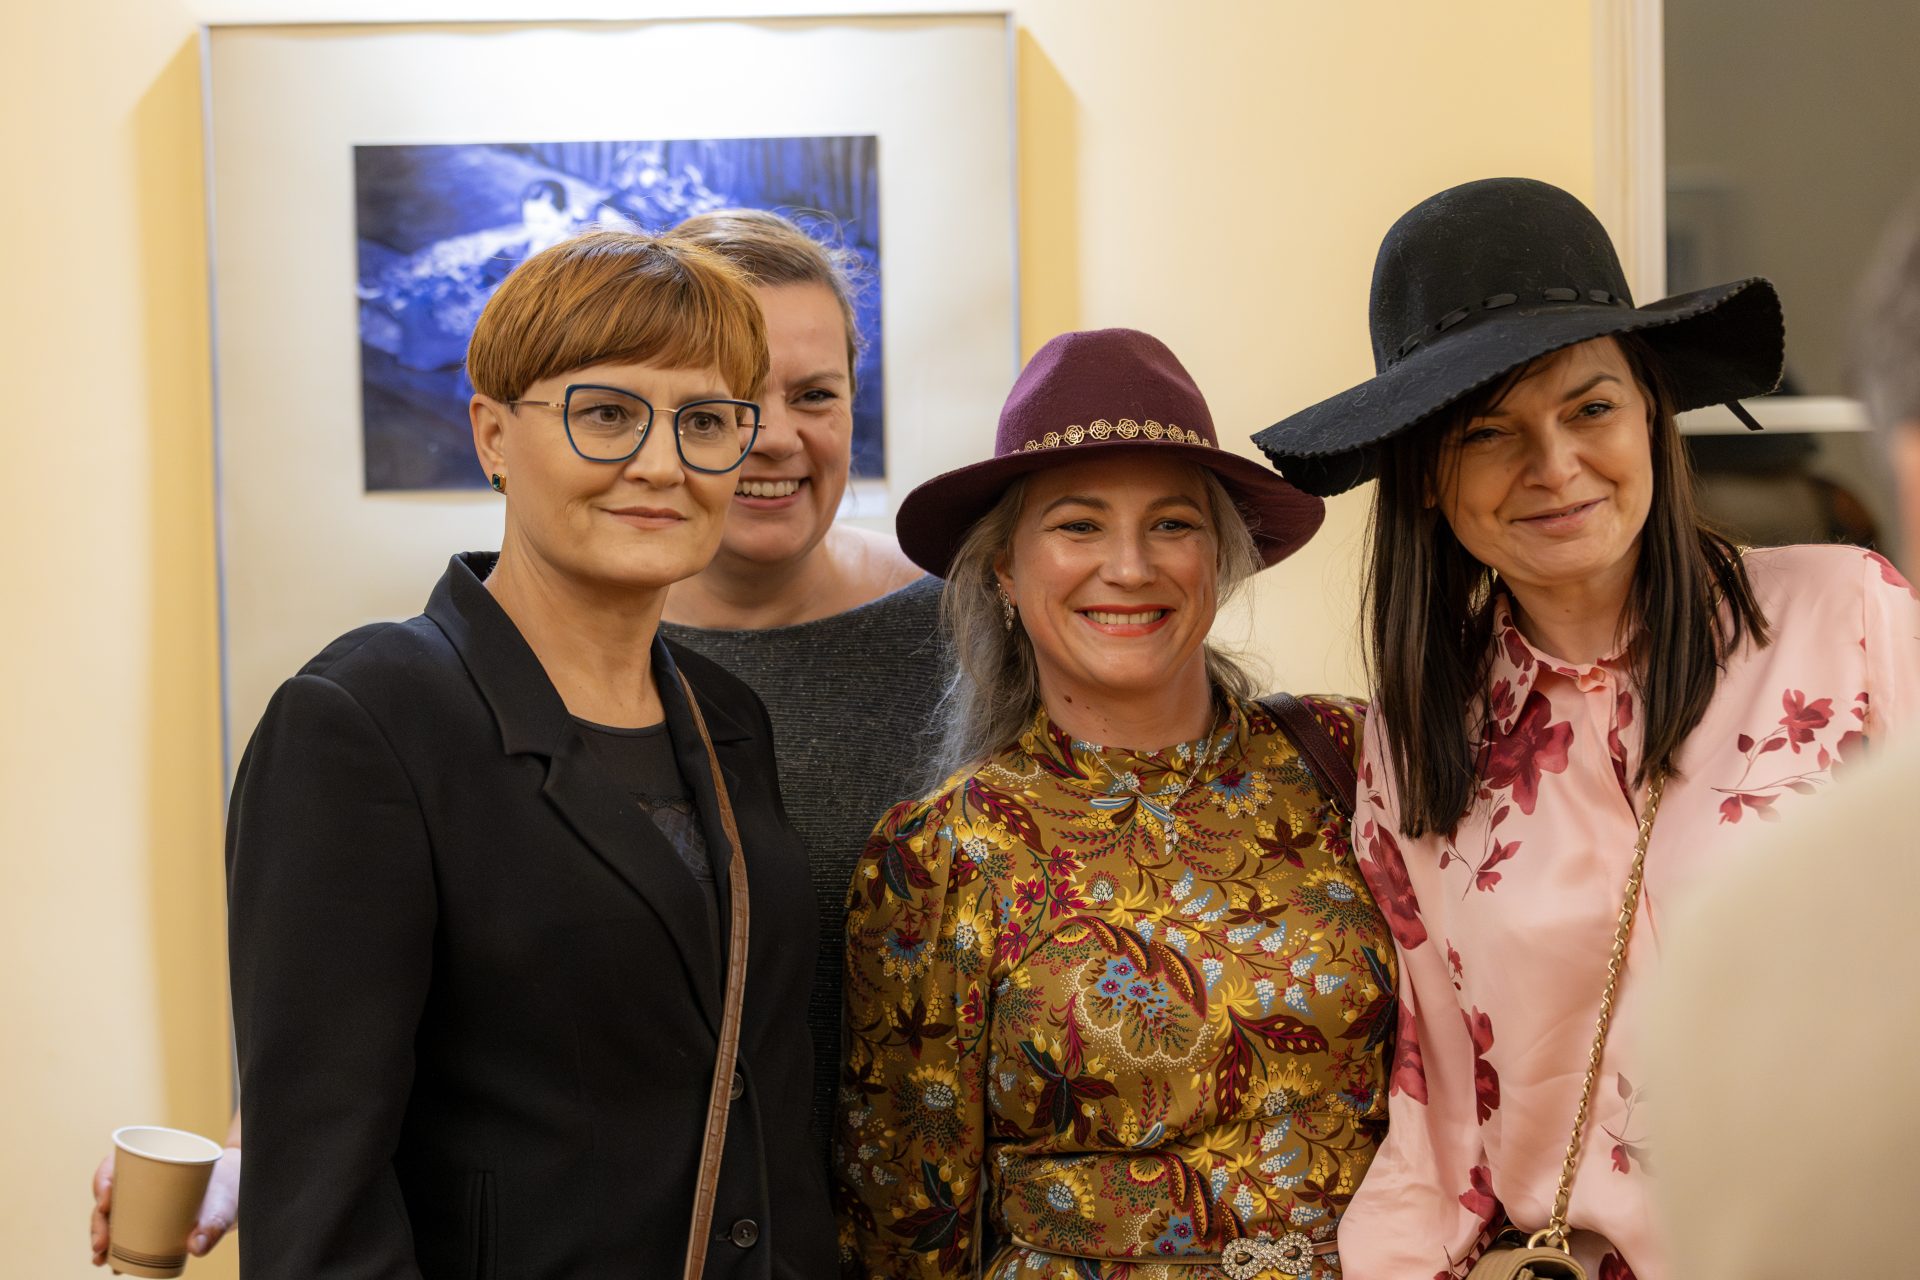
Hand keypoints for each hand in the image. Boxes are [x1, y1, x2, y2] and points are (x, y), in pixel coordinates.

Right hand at [91, 1145, 241, 1265]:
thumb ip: (214, 1225)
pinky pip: (121, 1230)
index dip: (103, 1180)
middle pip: (108, 1196)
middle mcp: (143, 1182)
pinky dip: (111, 1245)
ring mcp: (142, 1202)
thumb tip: (196, 1248)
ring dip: (99, 1236)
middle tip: (101, 1244)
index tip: (106, 1200)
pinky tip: (106, 1261)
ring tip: (100, 1258)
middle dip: (98, 1221)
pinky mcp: (146, 1221)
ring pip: (110, 1216)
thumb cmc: (228, 1192)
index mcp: (154, 1163)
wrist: (237, 1196)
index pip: (116, 1164)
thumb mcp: (224, 1205)